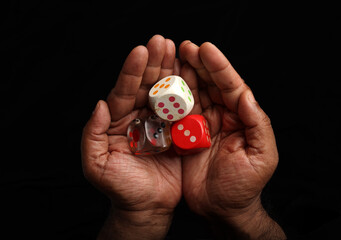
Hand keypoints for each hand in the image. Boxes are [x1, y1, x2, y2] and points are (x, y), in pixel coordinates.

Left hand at [81, 35, 181, 239]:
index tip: (141, 51)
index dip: (131, 71)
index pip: (123, 92)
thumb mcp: (97, 164)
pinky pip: (183, 110)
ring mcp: (160, 124)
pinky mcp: (177, 133)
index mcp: (118, 121)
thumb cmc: (120, 188)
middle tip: (163, 42)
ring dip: (172, 71)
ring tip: (179, 50)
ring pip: (165, 93)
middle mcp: (139, 118)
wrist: (146, 206)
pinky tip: (193, 75)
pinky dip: (188, 92)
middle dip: (154, 63)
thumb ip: (92, 134)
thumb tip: (99, 104)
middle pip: (146, 86)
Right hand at [179, 41, 285, 238]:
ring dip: (183, 74)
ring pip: (193, 93)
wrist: (222, 209)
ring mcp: (202, 124)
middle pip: (210, 84)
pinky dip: (170, 97)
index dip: (220, 67)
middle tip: (184, 46)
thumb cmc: (244, 186)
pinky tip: (162, 83)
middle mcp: (222, 116)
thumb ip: (257, 124)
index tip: (206, 49)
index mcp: (242, 117)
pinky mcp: (184, 135)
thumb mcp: (262, 156)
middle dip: (199, 64)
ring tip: (172, 56)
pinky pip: (177, 112)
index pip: (232, 86)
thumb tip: (246, 94)